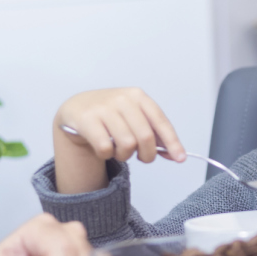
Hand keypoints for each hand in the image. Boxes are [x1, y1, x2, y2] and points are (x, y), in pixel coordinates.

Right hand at [55, 88, 185, 163]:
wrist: (76, 108)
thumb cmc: (110, 115)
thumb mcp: (134, 117)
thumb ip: (154, 133)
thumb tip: (175, 154)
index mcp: (138, 96)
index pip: (160, 121)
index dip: (172, 142)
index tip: (180, 158)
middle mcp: (122, 99)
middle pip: (145, 136)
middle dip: (147, 154)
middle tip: (142, 158)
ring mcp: (103, 108)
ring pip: (126, 144)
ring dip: (125, 155)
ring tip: (119, 151)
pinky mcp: (86, 120)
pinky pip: (106, 148)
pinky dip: (107, 155)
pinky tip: (104, 149)